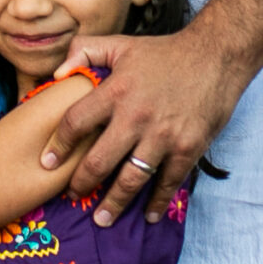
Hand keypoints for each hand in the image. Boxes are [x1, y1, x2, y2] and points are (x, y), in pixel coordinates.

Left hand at [42, 29, 244, 225]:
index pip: (77, 122)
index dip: (59, 144)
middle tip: (72, 195)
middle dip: (81, 183)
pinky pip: (167, 182)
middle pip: (99, 161)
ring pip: (131, 179)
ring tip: (101, 219)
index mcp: (116, 91)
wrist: (215, 57)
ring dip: (114, 203)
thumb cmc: (165, 53)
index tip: (47, 162)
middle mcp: (136, 117)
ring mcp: (163, 136)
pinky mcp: (188, 148)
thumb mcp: (121, 44)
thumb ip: (85, 52)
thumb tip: (57, 73)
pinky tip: (148, 216)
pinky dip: (157, 202)